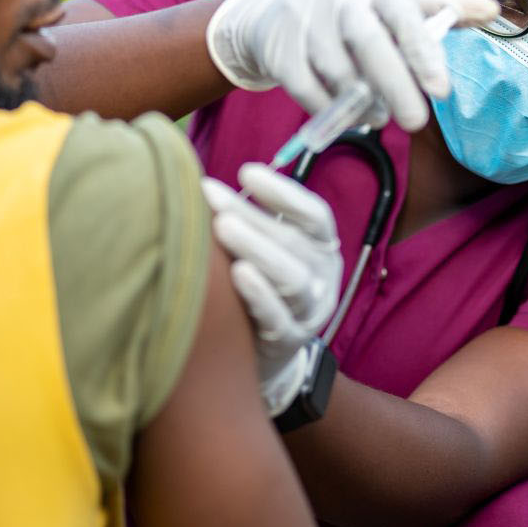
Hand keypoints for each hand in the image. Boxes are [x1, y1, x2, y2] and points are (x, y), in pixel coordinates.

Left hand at [203, 163, 342, 415]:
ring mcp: (311, 313)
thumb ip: (251, 219)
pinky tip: (237, 273)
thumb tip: (203, 184)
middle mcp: (324, 278)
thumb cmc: (261, 285)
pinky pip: (277, 318)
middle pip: (293, 242)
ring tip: (223, 226)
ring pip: (291, 278)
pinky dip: (259, 295)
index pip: (314, 215)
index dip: (283, 192)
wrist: (264, 354)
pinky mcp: (289, 342)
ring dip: (256, 248)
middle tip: (213, 195)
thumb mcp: (268, 250)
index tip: (246, 172)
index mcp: (322, 248)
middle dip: (252, 215)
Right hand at [205, 0, 498, 131]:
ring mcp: (302, 18)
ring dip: (361, 103)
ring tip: (379, 117)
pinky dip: (327, 109)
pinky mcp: (277, 47)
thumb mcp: (391, 1)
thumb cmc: (348, 10)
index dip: (423, 51)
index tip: (443, 91)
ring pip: (337, 70)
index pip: (404, 12)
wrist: (270, 13)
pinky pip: (306, 88)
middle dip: (395, 86)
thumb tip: (497, 10)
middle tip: (416, 122)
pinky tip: (344, 115)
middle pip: (368, 41)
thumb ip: (441, 10)